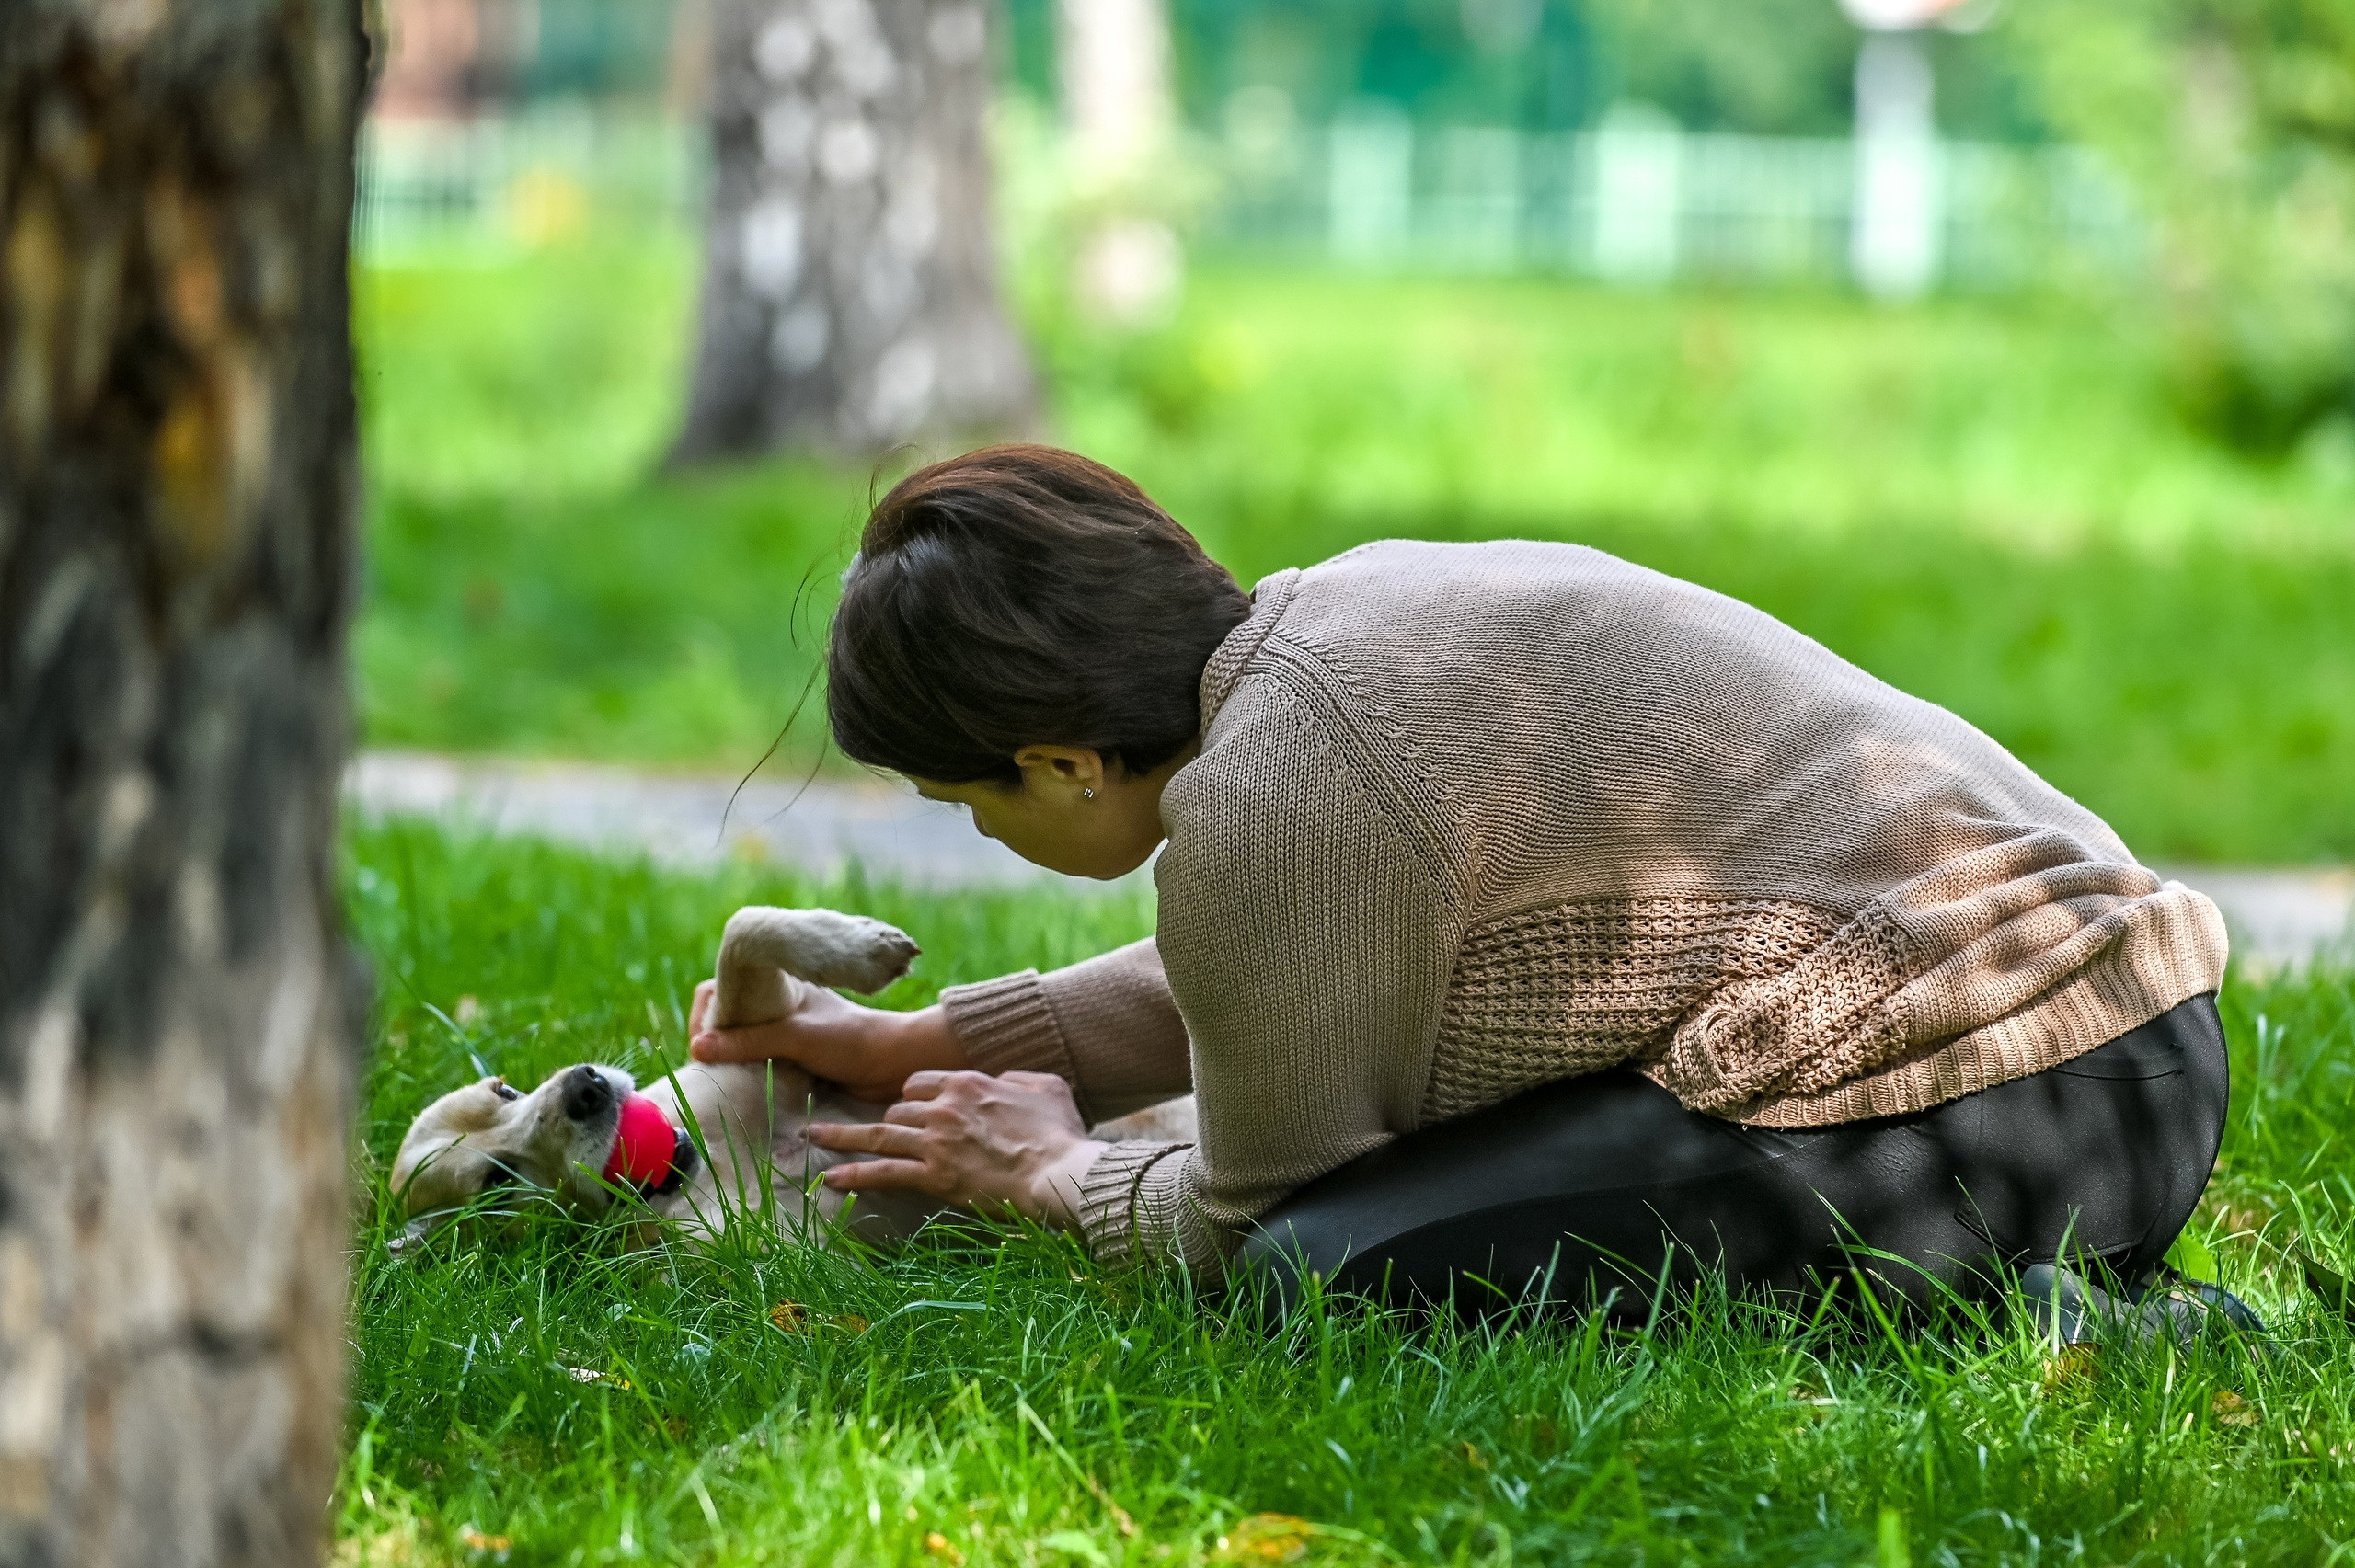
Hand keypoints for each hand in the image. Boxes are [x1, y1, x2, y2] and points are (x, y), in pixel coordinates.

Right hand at [687, 977, 965, 1103]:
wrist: (893, 1063)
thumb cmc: (848, 1040)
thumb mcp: (795, 1036)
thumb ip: (749, 1041)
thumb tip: (698, 1048)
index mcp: (777, 985)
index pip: (722, 986)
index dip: (707, 1010)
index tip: (702, 1039)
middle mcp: (777, 1005)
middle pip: (728, 1015)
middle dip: (712, 1036)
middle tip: (706, 1062)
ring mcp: (785, 1030)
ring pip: (741, 1039)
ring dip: (728, 1056)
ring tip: (719, 1075)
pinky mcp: (793, 1055)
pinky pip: (758, 1059)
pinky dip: (745, 1069)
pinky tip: (739, 1083)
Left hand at [808, 1071, 1108, 1229]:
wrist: (1058, 1172)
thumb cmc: (1060, 1133)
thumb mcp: (1047, 1087)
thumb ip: (1020, 1077)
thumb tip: (1006, 1079)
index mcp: (968, 1083)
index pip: (919, 1083)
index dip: (912, 1098)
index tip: (912, 1110)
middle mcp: (944, 1107)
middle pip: (897, 1110)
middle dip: (887, 1124)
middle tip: (874, 1136)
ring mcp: (936, 1142)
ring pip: (880, 1135)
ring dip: (844, 1137)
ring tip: (814, 1138)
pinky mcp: (934, 1175)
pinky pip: (884, 1173)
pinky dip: (855, 1175)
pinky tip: (832, 1179)